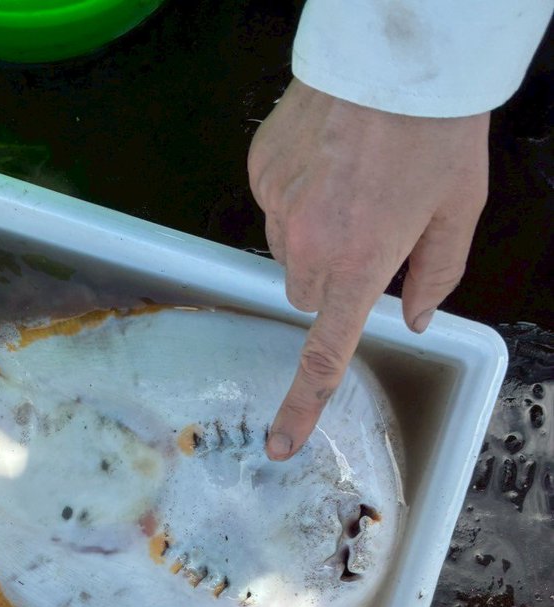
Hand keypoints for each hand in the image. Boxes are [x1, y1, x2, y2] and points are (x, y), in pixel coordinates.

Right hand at [247, 79, 488, 459]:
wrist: (397, 49)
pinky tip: (329, 159)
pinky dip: (298, 195)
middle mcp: (308, 246)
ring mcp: (277, 207)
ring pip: (288, 252)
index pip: (324, 354)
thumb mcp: (459, 207)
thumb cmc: (439, 129)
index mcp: (361, 264)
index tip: (280, 442)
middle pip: (307, 295)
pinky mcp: (261, 172)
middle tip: (368, 233)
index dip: (303, 405)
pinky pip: (273, 206)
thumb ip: (438, 274)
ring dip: (314, 237)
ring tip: (351, 183)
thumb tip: (415, 318)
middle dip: (334, 279)